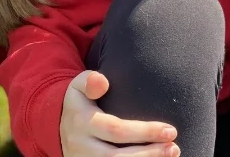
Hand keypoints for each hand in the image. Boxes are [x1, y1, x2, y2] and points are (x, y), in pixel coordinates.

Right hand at [61, 70, 179, 156]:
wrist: (56, 126)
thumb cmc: (79, 101)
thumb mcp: (77, 85)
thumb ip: (89, 80)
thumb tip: (102, 82)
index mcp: (82, 123)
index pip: (116, 130)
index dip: (144, 131)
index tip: (171, 130)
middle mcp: (81, 147)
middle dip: (149, 154)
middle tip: (174, 147)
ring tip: (171, 154)